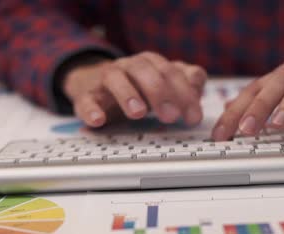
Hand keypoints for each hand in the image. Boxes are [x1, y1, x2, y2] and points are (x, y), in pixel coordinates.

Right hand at [62, 52, 207, 126]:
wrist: (93, 83)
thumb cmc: (135, 88)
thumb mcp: (163, 85)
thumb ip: (185, 84)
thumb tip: (197, 85)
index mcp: (150, 63)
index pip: (171, 72)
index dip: (184, 94)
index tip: (192, 117)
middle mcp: (128, 66)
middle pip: (144, 71)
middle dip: (160, 93)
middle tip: (171, 116)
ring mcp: (105, 80)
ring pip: (115, 79)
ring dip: (127, 95)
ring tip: (138, 114)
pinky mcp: (86, 95)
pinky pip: (86, 99)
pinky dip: (91, 109)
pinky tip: (98, 120)